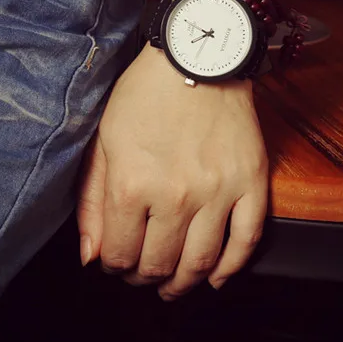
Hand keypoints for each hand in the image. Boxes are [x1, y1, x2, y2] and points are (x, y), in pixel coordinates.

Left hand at [77, 42, 268, 299]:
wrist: (196, 57)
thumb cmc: (145, 94)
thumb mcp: (104, 140)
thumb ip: (92, 201)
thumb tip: (91, 256)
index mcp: (132, 185)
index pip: (120, 254)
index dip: (115, 266)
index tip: (117, 261)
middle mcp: (175, 196)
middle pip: (158, 264)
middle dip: (144, 277)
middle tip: (142, 273)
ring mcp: (218, 191)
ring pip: (201, 262)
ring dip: (184, 283)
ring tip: (174, 284)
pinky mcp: (251, 182)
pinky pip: (247, 240)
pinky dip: (232, 268)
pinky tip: (217, 277)